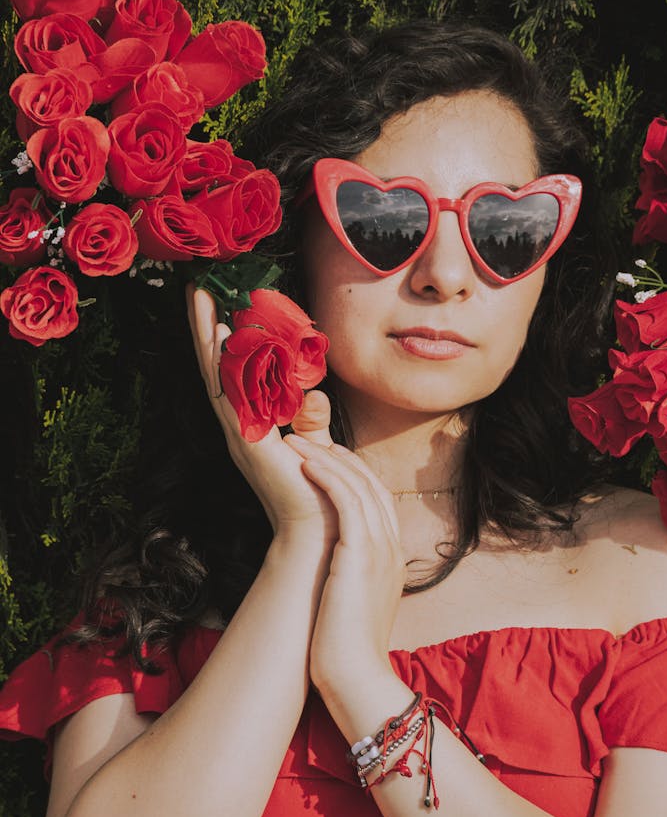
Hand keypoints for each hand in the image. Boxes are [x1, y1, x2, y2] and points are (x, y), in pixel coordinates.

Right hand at [187, 285, 337, 538]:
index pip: (229, 374)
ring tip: (201, 297)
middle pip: (214, 367)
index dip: (219, 340)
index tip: (215, 302)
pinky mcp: (251, 441)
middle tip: (197, 286)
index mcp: (250, 427)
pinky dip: (226, 364)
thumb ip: (310, 419)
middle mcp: (238, 427)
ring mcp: (240, 433)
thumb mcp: (315, 445)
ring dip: (208, 334)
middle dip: (204, 326)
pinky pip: (234, 394)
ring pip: (217, 373)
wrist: (318, 530)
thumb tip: (314, 395)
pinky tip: (223, 335)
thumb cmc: (317, 490)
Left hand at [284, 436, 405, 689]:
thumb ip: (348, 582)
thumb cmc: (345, 653)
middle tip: (309, 438)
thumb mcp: (352, 607)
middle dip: (340, 456)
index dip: (353, 473)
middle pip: (371, 485)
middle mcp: (391, 550)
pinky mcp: (360, 556)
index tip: (327, 458)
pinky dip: (328, 478)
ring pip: (359, 486)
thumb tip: (327, 574)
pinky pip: (348, 502)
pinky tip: (307, 465)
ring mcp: (380, 551)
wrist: (357, 680)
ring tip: (298, 442)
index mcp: (392, 560)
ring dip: (327, 459)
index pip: (377, 501)